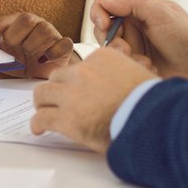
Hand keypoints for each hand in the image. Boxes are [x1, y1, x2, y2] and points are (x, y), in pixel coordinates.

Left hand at [0, 12, 74, 78]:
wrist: (46, 74)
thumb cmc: (23, 61)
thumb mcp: (4, 56)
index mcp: (17, 24)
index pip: (0, 23)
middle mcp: (35, 25)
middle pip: (26, 19)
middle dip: (15, 36)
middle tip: (11, 49)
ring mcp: (51, 34)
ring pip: (44, 30)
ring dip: (33, 46)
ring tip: (29, 58)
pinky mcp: (64, 46)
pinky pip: (62, 44)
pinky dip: (52, 53)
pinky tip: (44, 60)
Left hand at [31, 48, 155, 152]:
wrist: (148, 120)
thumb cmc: (149, 102)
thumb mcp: (140, 75)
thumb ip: (126, 72)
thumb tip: (124, 80)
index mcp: (102, 58)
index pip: (81, 64)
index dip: (77, 79)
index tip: (77, 88)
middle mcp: (83, 72)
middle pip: (58, 76)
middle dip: (57, 88)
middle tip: (58, 99)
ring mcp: (71, 94)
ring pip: (42, 93)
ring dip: (43, 103)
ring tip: (44, 111)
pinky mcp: (65, 118)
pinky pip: (41, 118)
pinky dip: (37, 124)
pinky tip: (39, 129)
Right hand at [92, 0, 187, 88]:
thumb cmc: (185, 34)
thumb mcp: (160, 13)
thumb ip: (132, 2)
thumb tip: (105, 1)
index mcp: (135, 8)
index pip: (103, 4)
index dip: (98, 14)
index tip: (105, 25)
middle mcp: (131, 26)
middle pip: (102, 30)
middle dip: (113, 41)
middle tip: (129, 50)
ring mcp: (132, 46)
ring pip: (111, 51)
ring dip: (127, 57)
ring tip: (146, 62)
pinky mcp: (135, 65)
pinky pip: (121, 67)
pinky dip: (134, 68)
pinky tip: (151, 69)